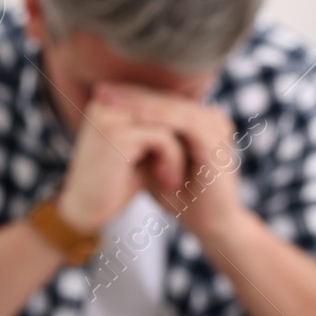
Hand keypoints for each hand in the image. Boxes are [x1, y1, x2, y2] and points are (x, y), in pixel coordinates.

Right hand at [55, 91, 187, 233]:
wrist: (85, 210)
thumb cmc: (113, 183)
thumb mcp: (138, 149)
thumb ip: (155, 127)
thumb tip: (191, 111)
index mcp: (107, 100)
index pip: (154, 99)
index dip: (175, 124)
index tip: (184, 153)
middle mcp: (105, 102)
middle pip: (162, 106)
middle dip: (181, 136)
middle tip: (190, 163)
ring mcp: (110, 116)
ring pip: (167, 122)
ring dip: (178, 152)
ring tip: (175, 177)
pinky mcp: (119, 135)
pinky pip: (164, 139)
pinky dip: (172, 161)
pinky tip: (168, 181)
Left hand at [94, 83, 244, 240]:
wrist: (207, 224)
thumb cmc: (178, 194)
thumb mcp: (152, 160)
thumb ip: (141, 138)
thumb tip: (108, 116)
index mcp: (197, 120)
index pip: (161, 99)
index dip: (130, 94)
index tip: (98, 92)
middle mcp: (210, 119)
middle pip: (166, 98)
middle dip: (131, 94)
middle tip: (100, 91)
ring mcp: (216, 129)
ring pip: (174, 107)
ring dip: (141, 103)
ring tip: (112, 101)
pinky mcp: (217, 143)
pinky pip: (186, 124)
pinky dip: (160, 118)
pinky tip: (136, 117)